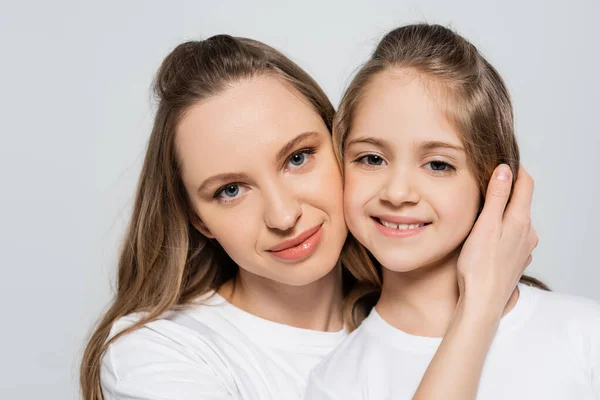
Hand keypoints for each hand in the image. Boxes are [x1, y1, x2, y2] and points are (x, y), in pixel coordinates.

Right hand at [457, 165, 537, 316]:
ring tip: (485, 210)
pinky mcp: (517, 260)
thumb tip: (505, 169)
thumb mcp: (485, 225)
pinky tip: (488, 236)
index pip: (525, 185)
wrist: (483, 302)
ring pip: (516, 221)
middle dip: (508, 191)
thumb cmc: (479, 267)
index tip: (504, 161)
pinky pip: (513, 237)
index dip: (516, 170)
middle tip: (488, 182)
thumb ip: (497, 196)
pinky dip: (503, 230)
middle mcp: (528, 233)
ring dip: (504, 212)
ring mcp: (524, 248)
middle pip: (521, 202)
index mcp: (520, 220)